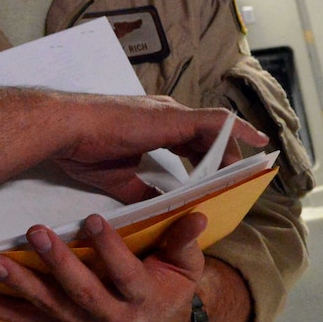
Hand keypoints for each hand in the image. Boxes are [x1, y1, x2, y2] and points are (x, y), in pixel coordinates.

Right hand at [0, 88, 267, 199]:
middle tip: (246, 173)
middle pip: (208, 135)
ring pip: (217, 129)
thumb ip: (145, 190)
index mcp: (153, 128)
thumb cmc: (84, 150)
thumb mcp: (122, 180)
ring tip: (253, 165)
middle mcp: (167, 115)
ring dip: (235, 148)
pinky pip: (217, 123)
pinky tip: (257, 143)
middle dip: (228, 154)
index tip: (225, 172)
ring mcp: (171, 113)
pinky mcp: (174, 117)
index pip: (192, 142)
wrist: (66, 129)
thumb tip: (162, 208)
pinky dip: (238, 132)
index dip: (210, 156)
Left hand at [0, 211, 209, 321]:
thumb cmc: (171, 291)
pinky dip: (0, 310)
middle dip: (57, 263)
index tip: (93, 220)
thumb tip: (196, 215)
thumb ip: (184, 242)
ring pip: (49, 306)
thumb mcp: (186, 269)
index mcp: (143, 298)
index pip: (125, 273)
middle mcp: (110, 318)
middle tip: (36, 233)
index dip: (110, 249)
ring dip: (19, 284)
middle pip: (81, 291)